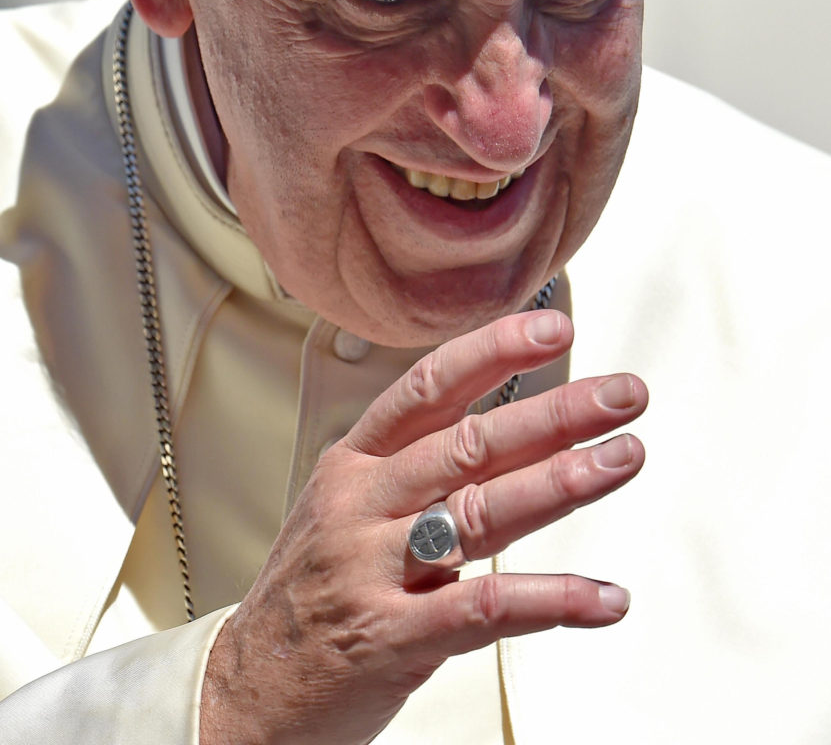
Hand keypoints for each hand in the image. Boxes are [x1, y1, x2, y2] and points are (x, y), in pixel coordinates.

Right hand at [200, 310, 646, 744]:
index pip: (428, 387)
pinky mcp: (392, 637)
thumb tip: (506, 430)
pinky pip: (485, 608)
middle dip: (555, 413)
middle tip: (622, 394)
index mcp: (354, 463)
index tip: (554, 328)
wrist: (245, 689)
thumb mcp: (345, 508)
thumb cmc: (308, 590)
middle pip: (469, 442)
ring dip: (562, 483)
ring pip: (481, 511)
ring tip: (622, 459)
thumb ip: (417, 470)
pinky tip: (604, 596)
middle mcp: (363, 503)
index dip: (494, 351)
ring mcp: (374, 568)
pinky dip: (552, 600)